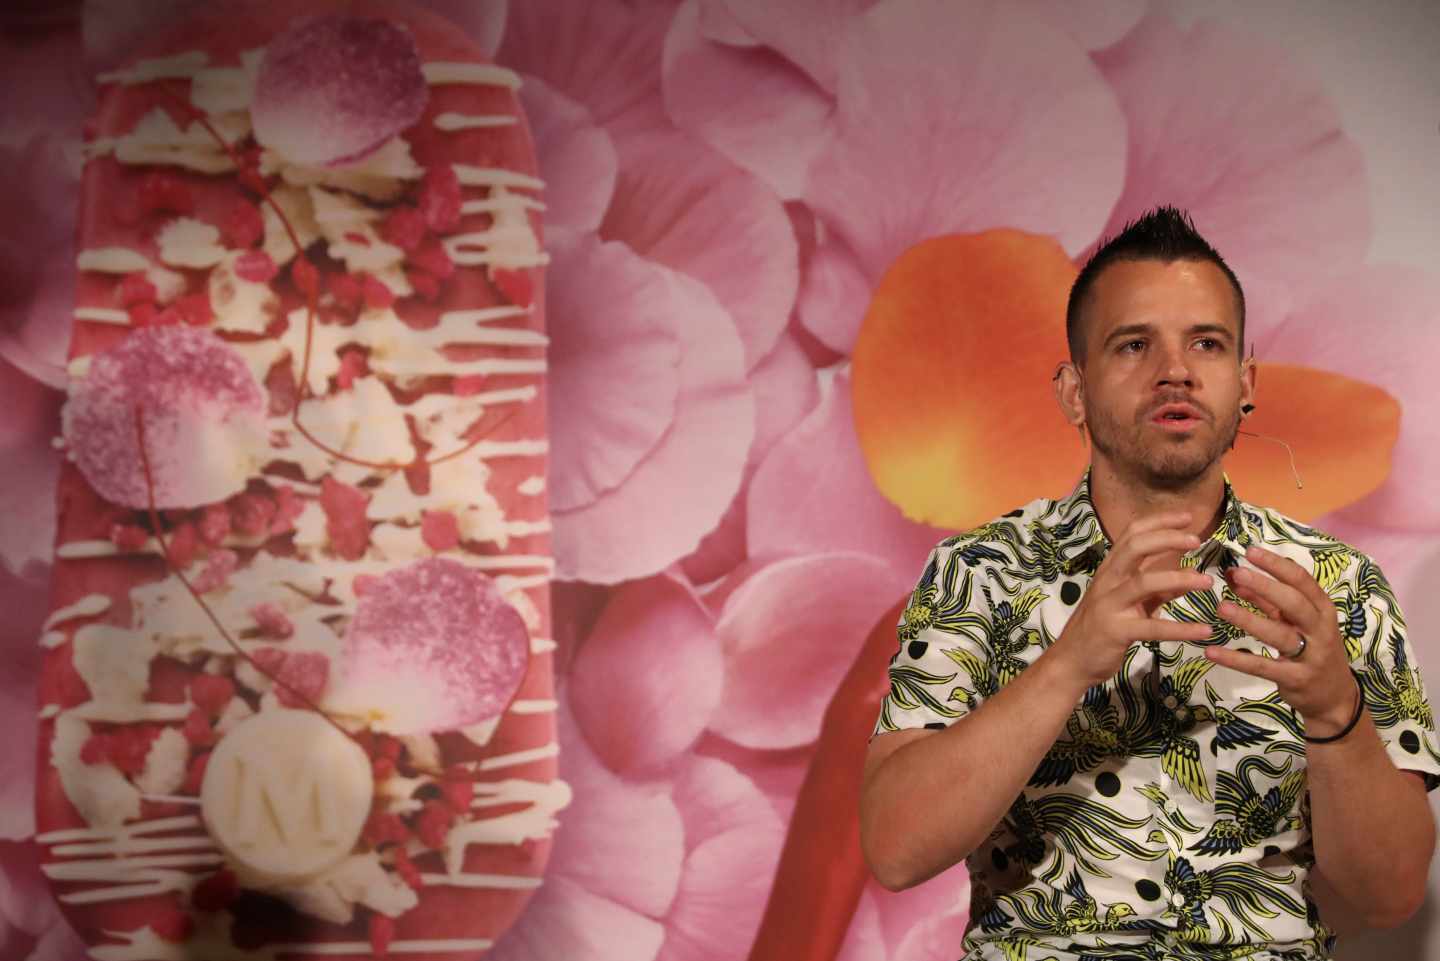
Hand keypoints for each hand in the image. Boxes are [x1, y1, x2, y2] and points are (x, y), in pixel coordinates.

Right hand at [1052, 512, 1215, 686]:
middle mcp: (1108, 581)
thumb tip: (1187, 577)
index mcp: (1110, 570)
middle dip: (1166, 538)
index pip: (1132, 534)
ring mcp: (1110, 604)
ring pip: (1144, 582)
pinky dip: (1181, 629)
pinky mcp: (1116, 631)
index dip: (1160, 522)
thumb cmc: (1100, 628)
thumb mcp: (1131, 604)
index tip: (1187, 517)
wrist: (1072, 659)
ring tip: (1206, 582)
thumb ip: (1157, 590)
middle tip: (1196, 539)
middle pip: (1135, 547)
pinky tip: (1204, 630)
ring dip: (1179, 579)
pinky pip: (1152, 627)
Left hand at [1209, 545, 1356, 734]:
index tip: (1250, 551)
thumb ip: (1268, 601)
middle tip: (1237, 572)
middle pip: (1294, 603)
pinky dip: (1237, 659)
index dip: (1276, 565)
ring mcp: (1310, 656)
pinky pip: (1262, 667)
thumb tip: (1236, 577)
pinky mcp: (1295, 679)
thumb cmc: (1312, 648)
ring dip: (1249, 619)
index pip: (1302, 581)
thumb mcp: (1296, 622)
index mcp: (1322, 610)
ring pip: (1279, 634)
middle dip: (1266, 586)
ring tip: (1221, 607)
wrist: (1334, 695)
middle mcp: (1320, 630)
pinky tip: (1212, 652)